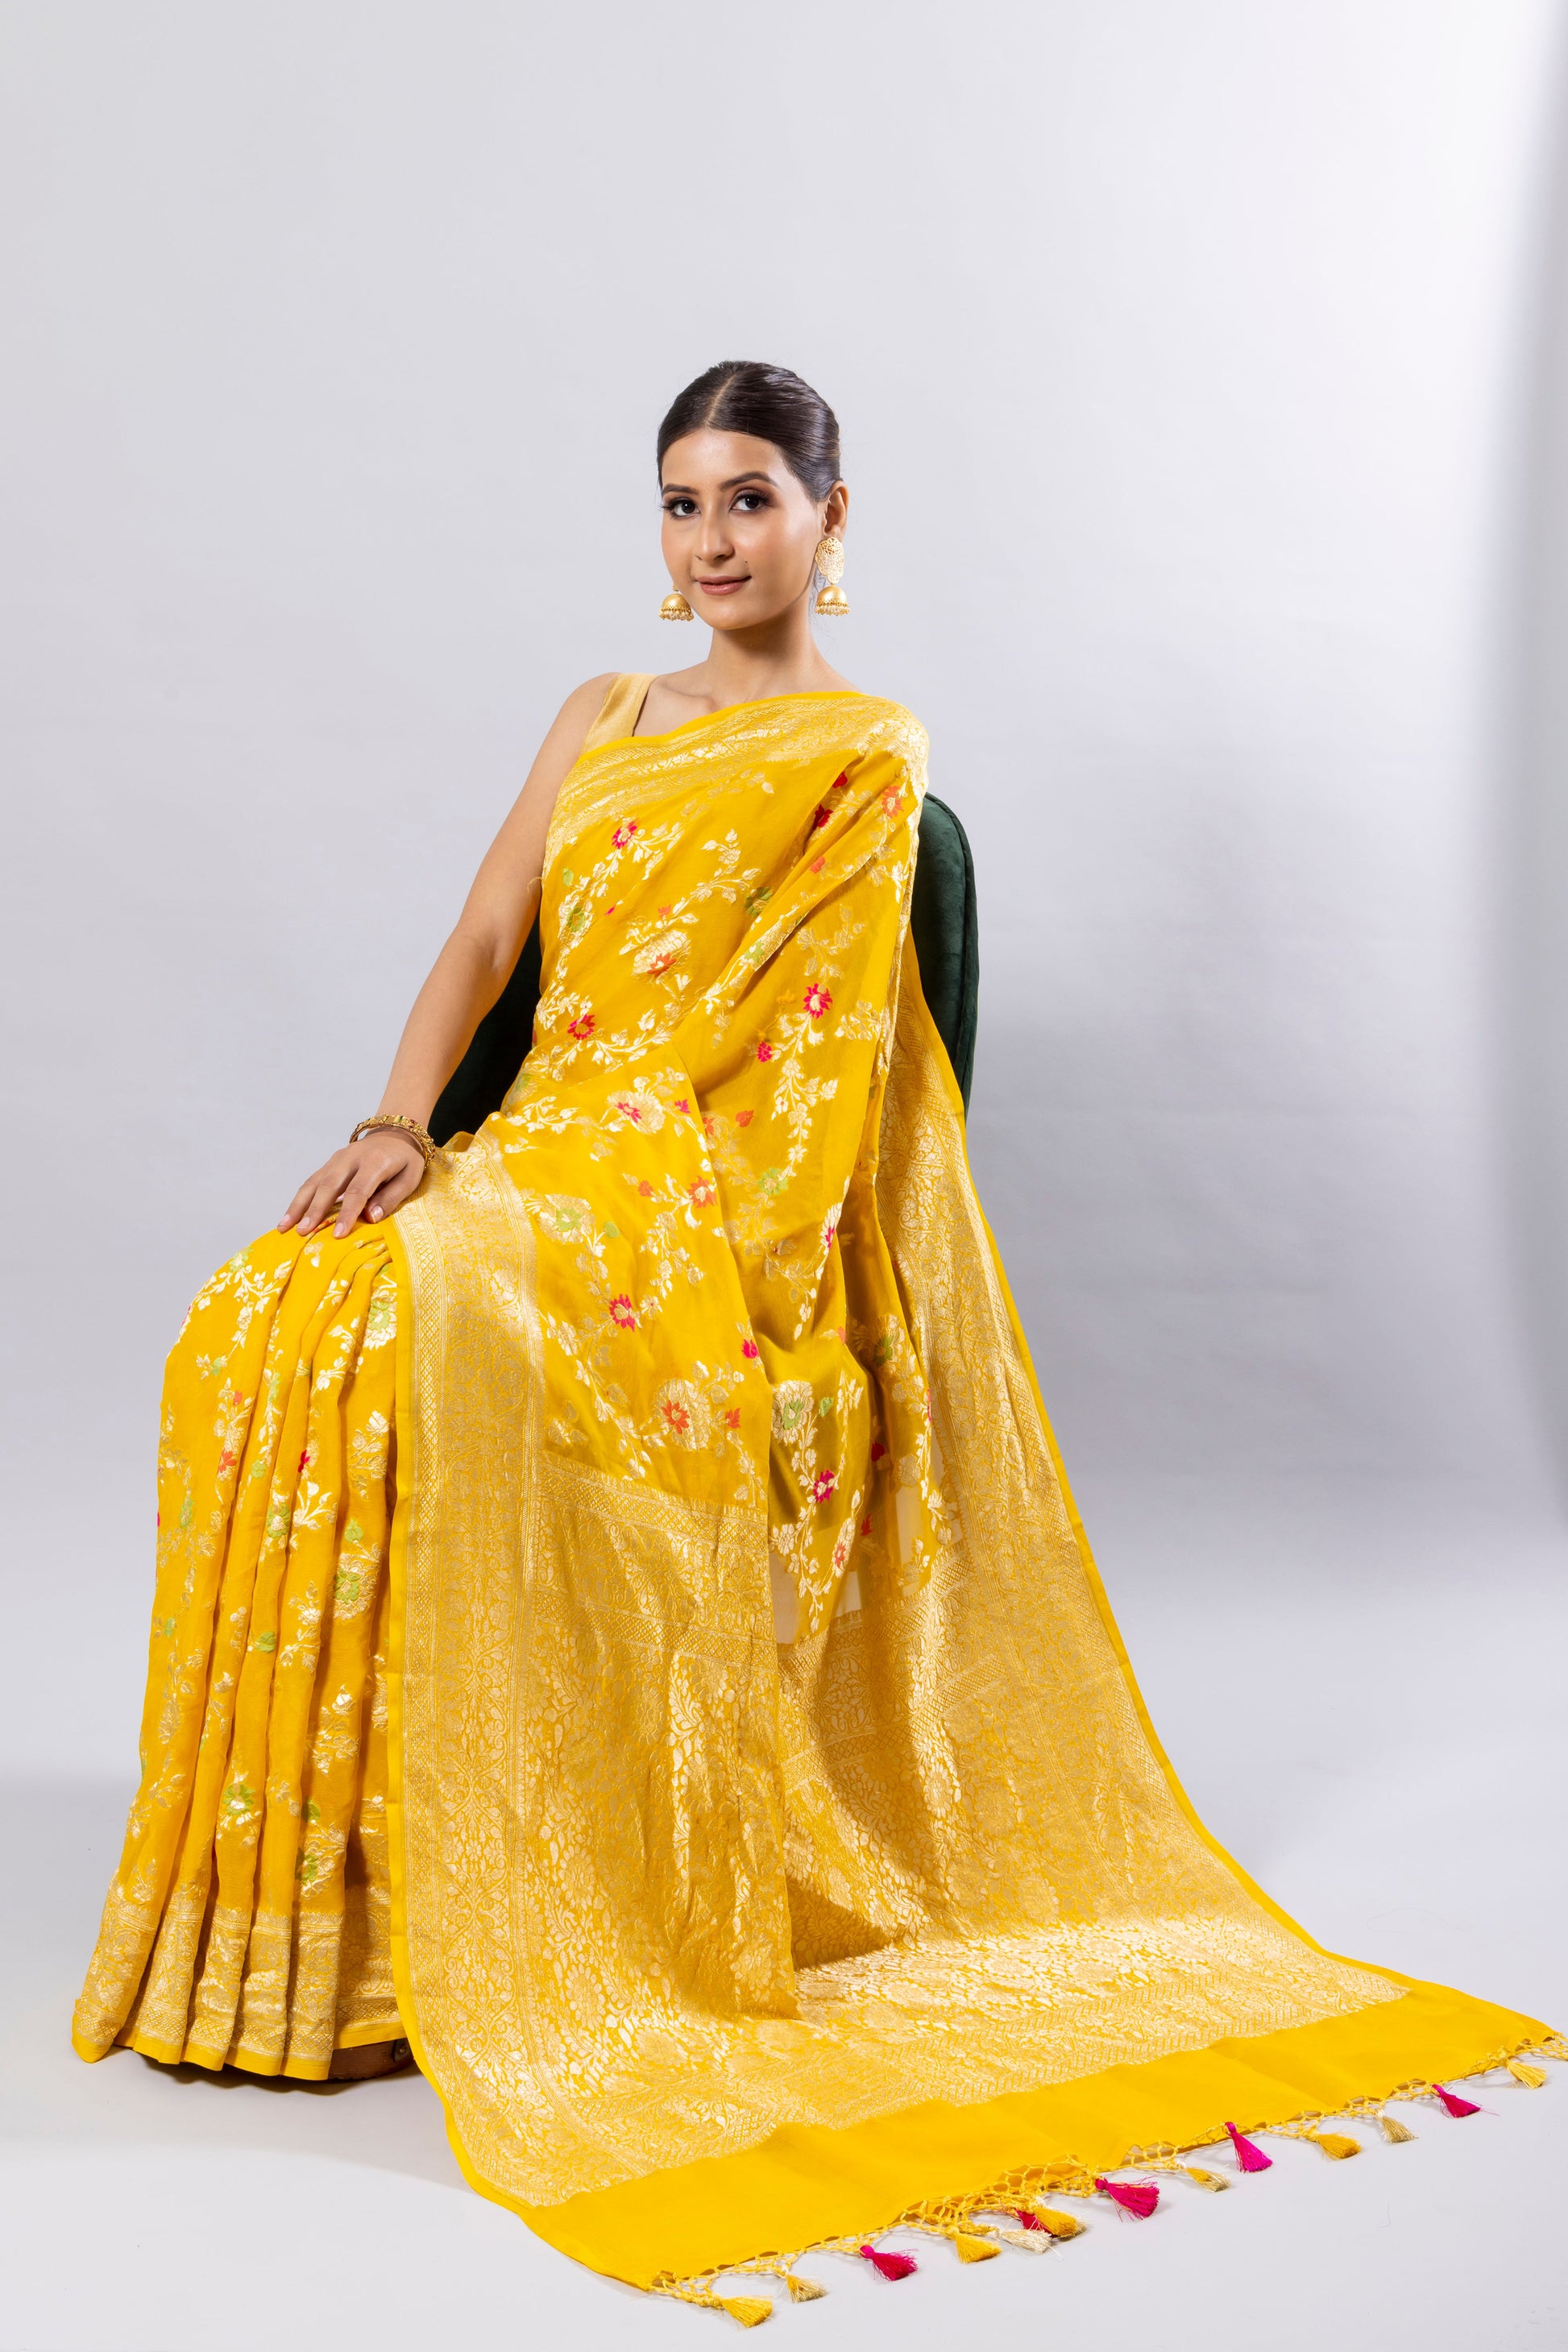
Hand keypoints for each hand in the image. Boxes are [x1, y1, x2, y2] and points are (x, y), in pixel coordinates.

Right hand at [279, 1131, 426, 1238]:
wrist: (395, 1133)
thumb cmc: (405, 1160)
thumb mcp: (410, 1178)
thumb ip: (391, 1197)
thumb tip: (371, 1218)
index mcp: (375, 1162)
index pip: (358, 1190)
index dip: (347, 1213)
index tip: (338, 1234)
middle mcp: (351, 1158)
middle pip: (329, 1185)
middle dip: (314, 1210)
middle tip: (302, 1232)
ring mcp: (337, 1159)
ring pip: (314, 1183)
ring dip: (298, 1205)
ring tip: (284, 1227)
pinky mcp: (329, 1163)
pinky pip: (312, 1182)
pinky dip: (299, 1199)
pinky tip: (289, 1216)